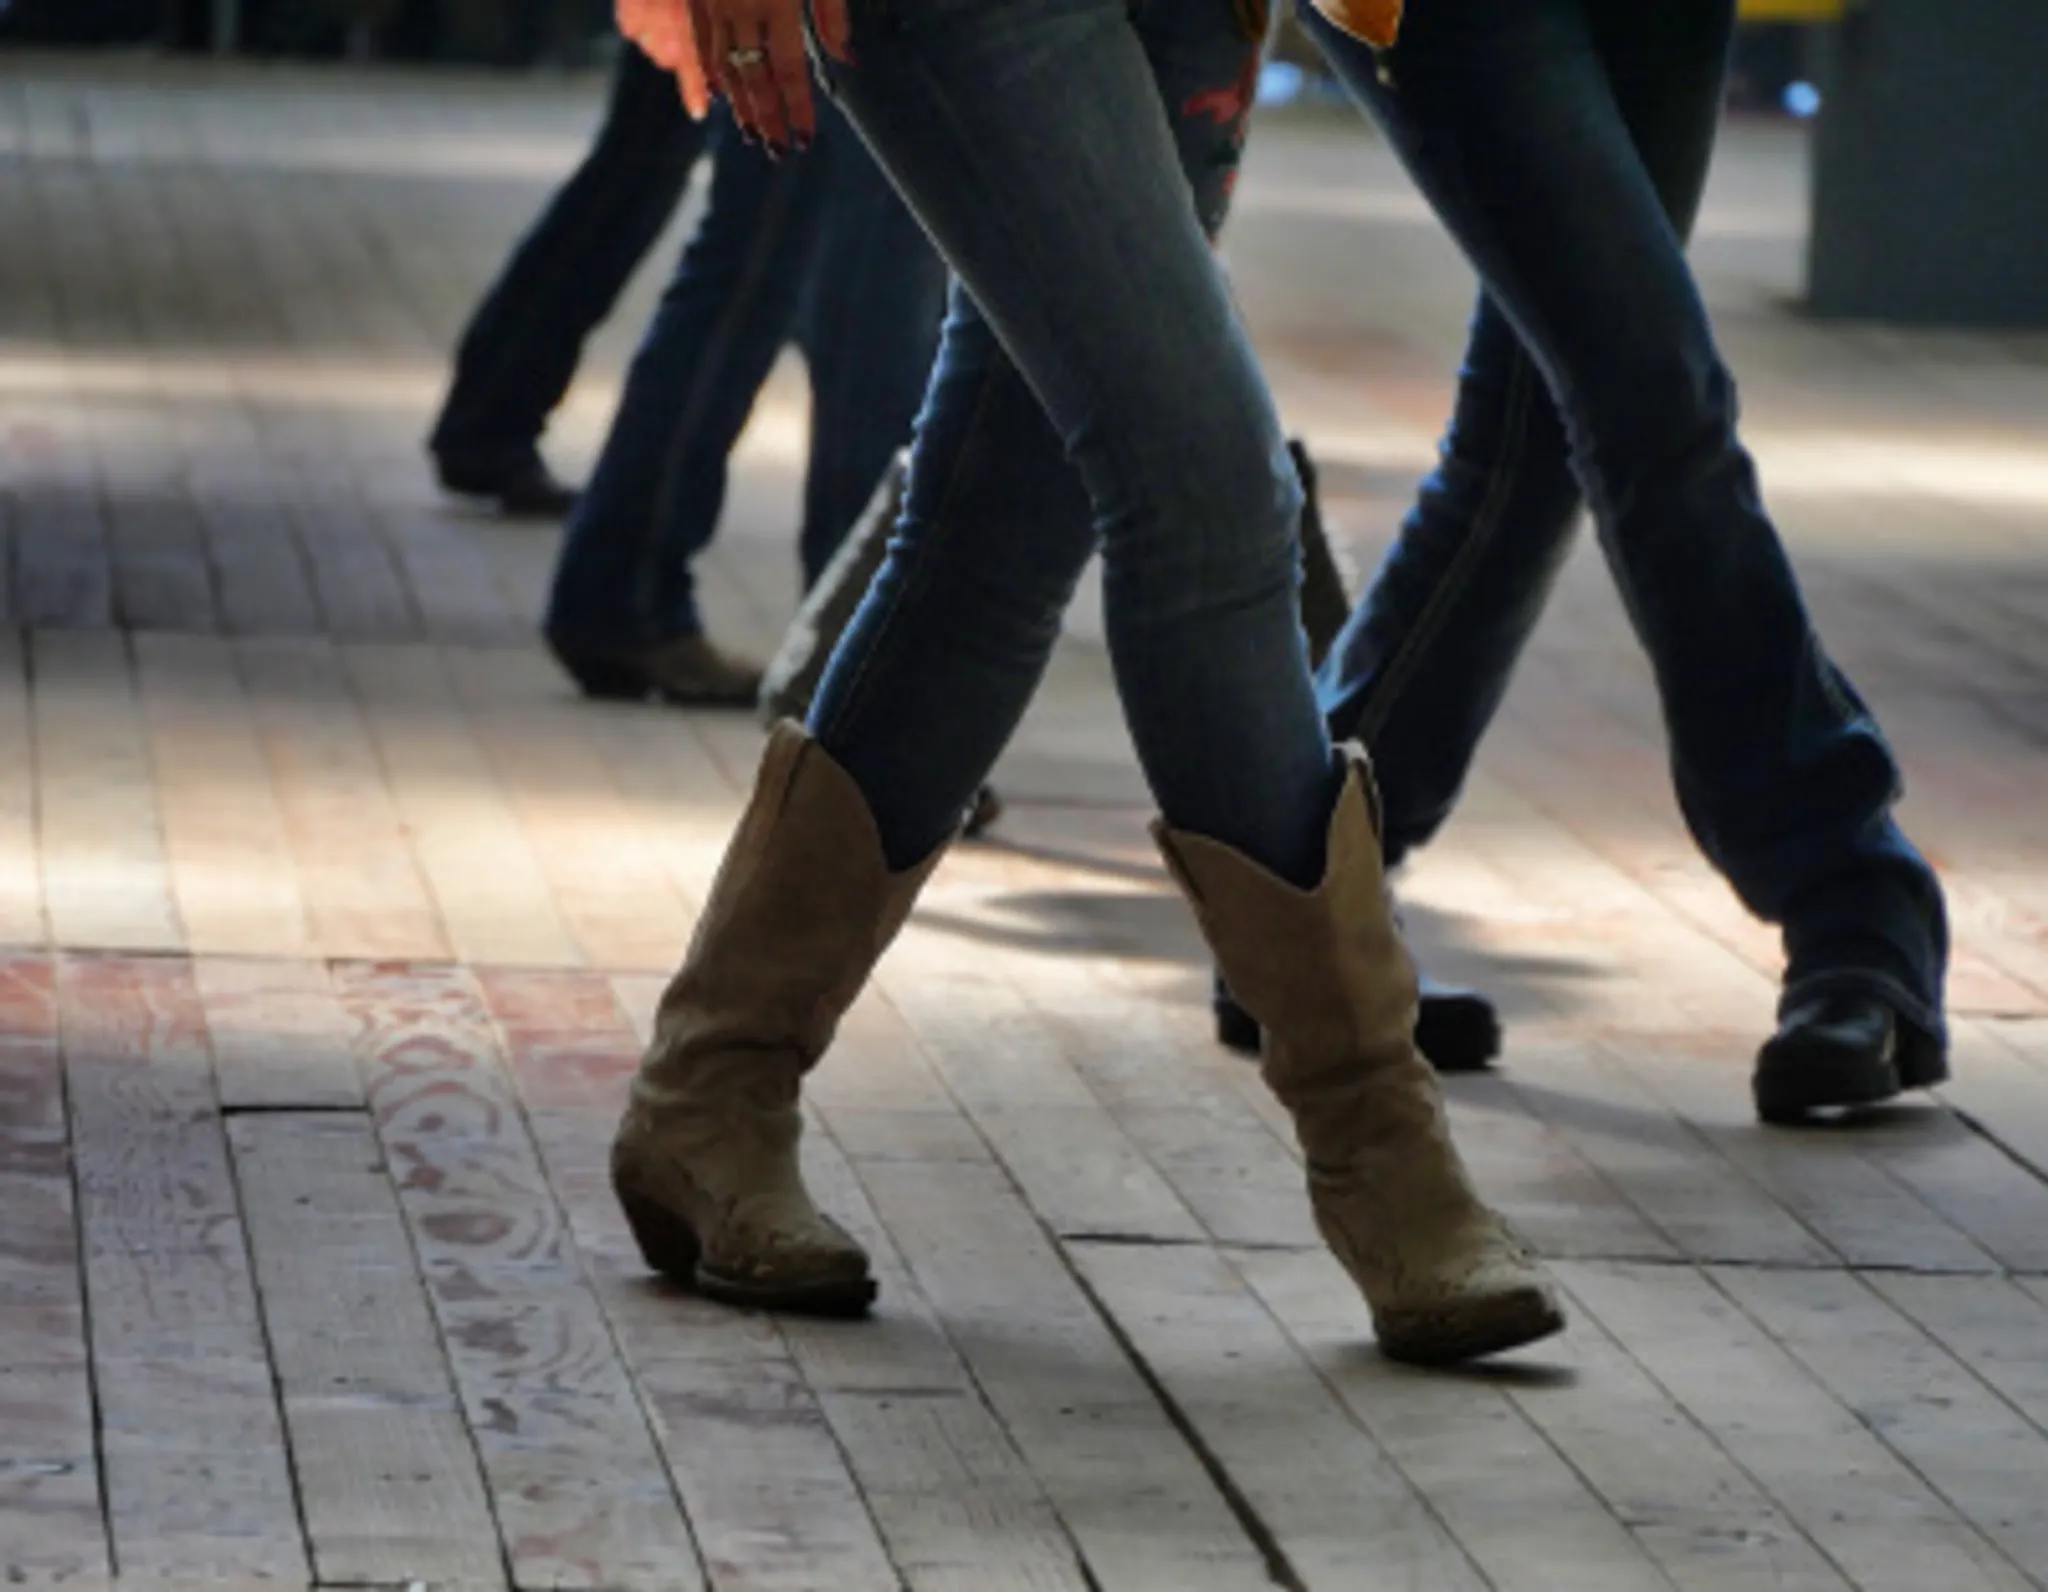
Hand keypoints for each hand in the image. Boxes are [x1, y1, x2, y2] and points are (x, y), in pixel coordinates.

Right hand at [617, 0, 852, 150]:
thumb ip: (832, 12)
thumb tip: (847, 62)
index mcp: (777, 0)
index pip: (789, 70)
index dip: (797, 109)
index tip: (805, 139)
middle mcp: (740, 4)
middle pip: (754, 76)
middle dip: (768, 118)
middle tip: (780, 152)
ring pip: (724, 63)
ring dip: (740, 104)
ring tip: (754, 135)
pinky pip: (699, 40)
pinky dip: (708, 71)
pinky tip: (715, 97)